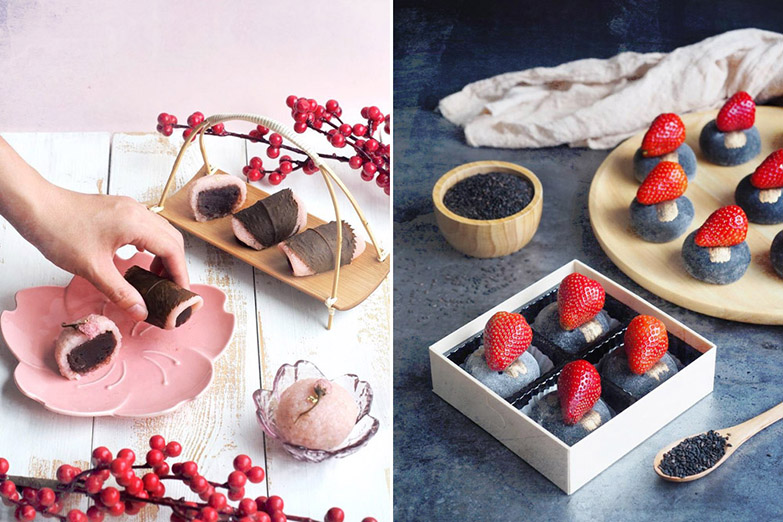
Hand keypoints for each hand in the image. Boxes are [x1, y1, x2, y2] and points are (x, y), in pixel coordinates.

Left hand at [21, 186, 188, 321]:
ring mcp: (129, 208)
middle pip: (172, 239)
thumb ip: (121, 292)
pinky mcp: (119, 209)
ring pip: (161, 232)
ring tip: (155, 277)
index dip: (180, 274)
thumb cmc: (59, 232)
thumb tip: (141, 312)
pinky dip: (151, 244)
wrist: (35, 206)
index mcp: (136, 223)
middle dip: (176, 265)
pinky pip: (147, 227)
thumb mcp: (92, 269)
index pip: (172, 250)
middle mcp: (138, 212)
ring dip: (164, 254)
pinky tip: (140, 257)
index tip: (180, 294)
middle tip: (170, 289)